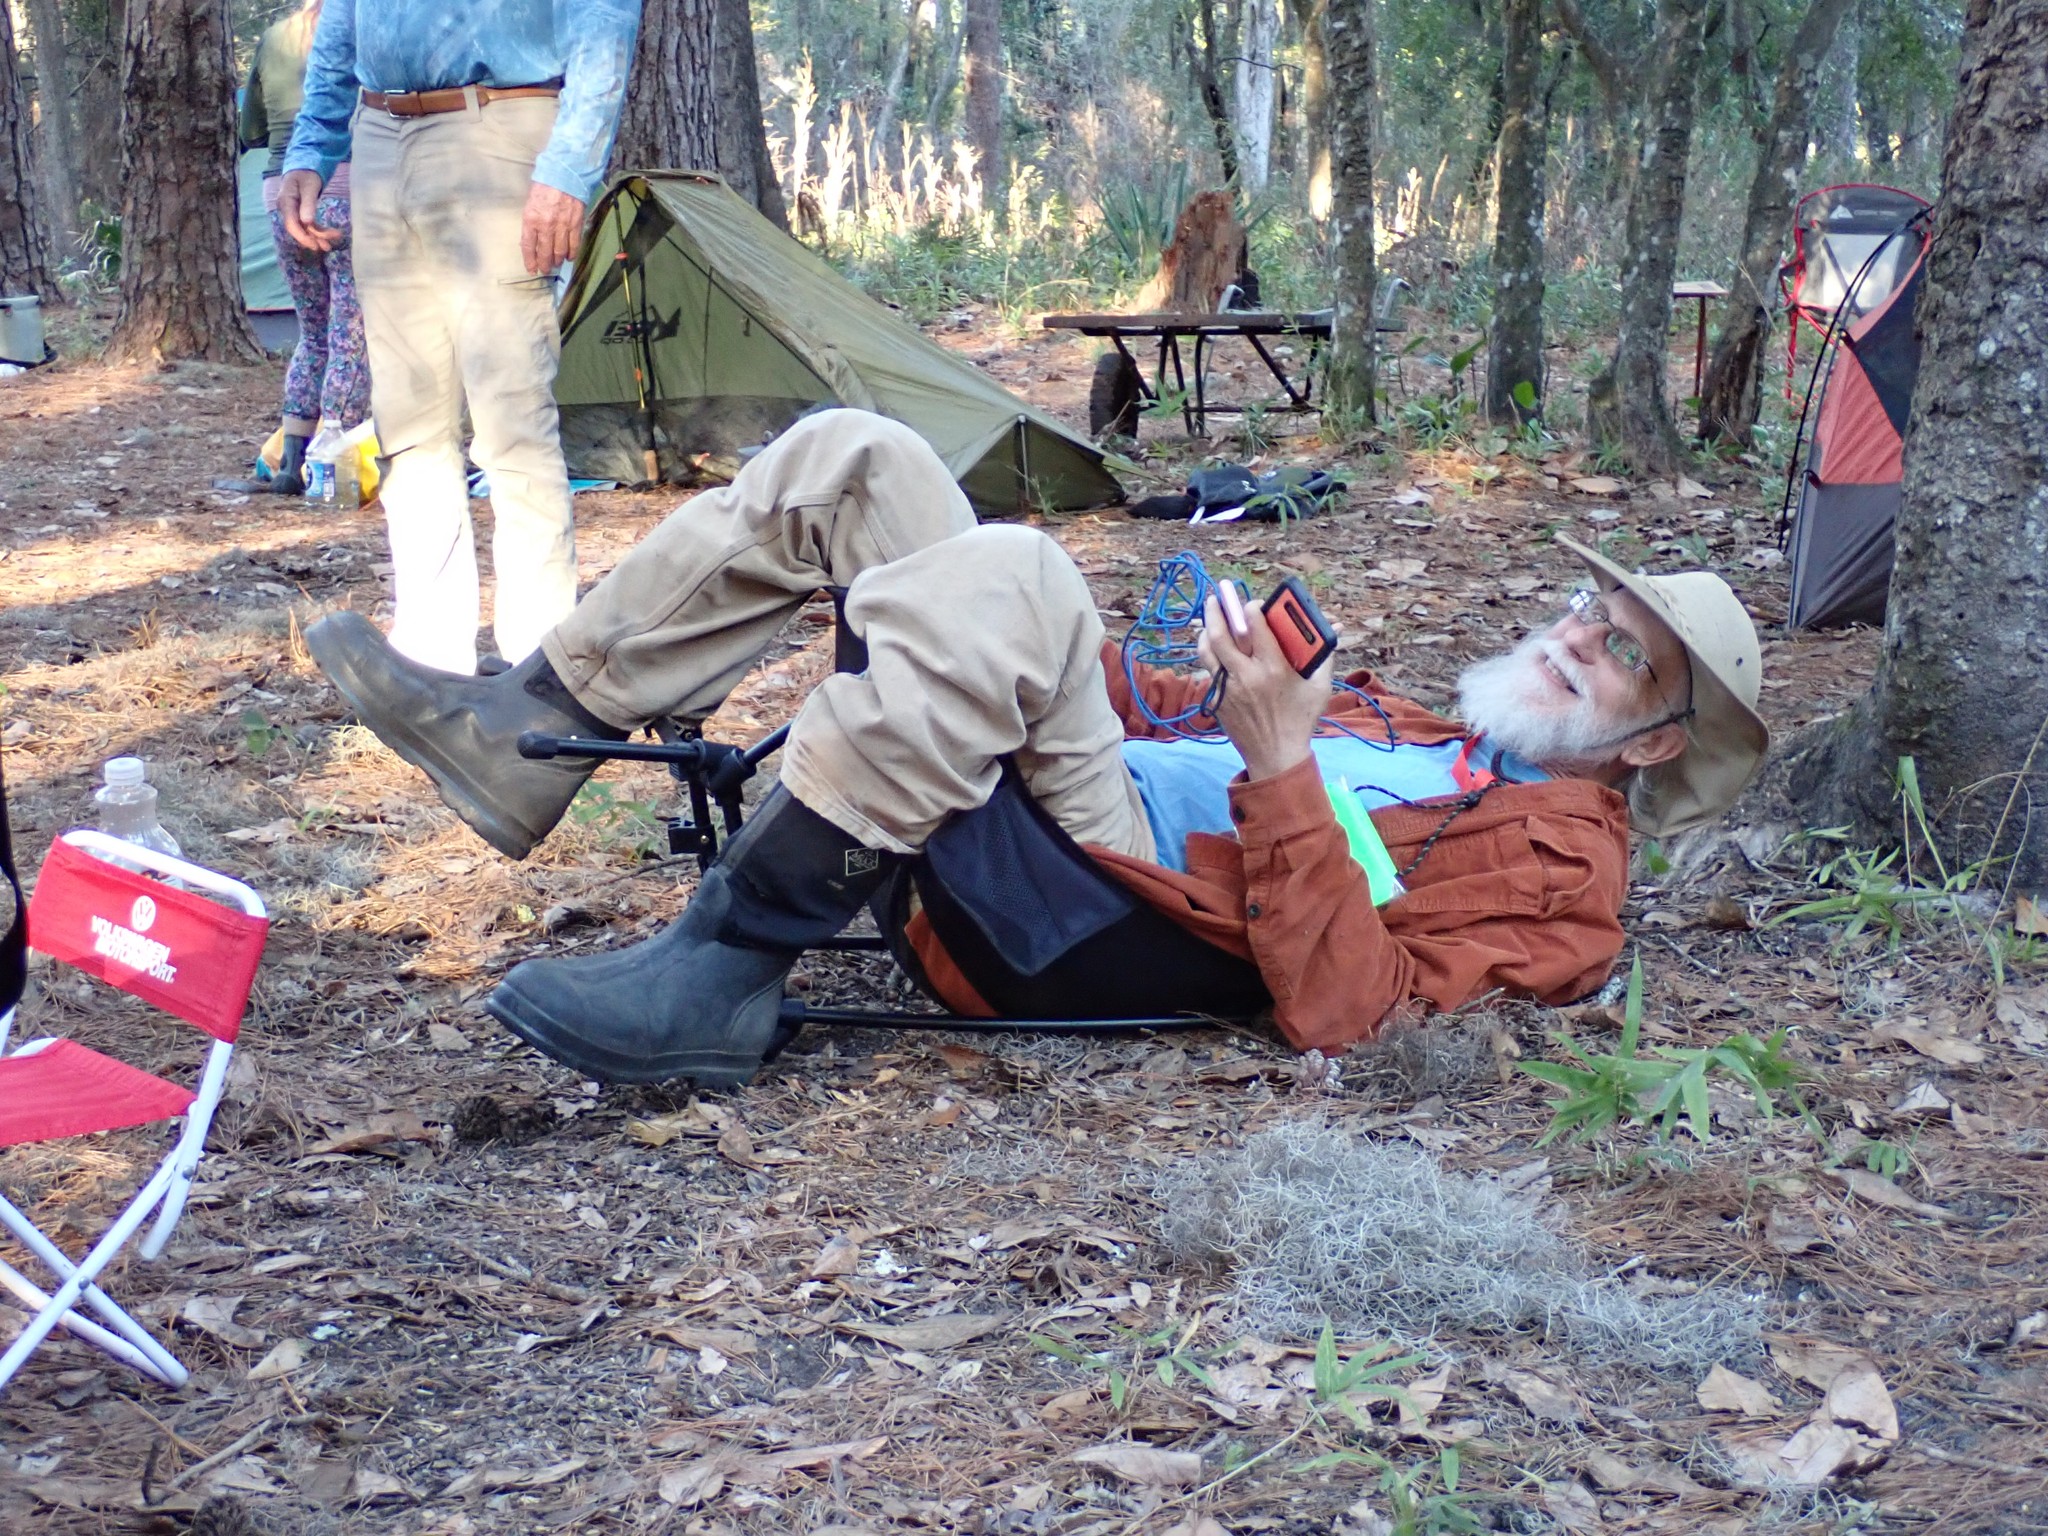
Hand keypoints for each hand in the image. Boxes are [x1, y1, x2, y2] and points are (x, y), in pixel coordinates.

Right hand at [280, 169, 340, 251]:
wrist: (305, 167)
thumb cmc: (306, 174)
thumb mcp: (309, 187)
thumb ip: (308, 203)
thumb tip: (307, 222)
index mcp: (286, 201)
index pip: (291, 224)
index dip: (302, 236)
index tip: (315, 245)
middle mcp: (287, 208)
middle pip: (298, 228)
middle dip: (312, 239)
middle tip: (327, 247)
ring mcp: (293, 211)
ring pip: (304, 228)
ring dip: (317, 237)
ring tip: (329, 246)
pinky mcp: (300, 212)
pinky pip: (308, 224)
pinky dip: (318, 230)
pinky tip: (329, 235)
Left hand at [521, 182, 585, 274]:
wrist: (565, 174)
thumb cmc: (545, 186)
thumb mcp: (531, 203)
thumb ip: (531, 222)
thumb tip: (533, 240)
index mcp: (531, 219)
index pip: (528, 246)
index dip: (530, 260)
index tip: (531, 269)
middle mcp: (546, 226)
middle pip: (545, 252)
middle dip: (545, 264)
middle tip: (545, 269)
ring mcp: (562, 226)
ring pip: (559, 252)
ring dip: (557, 260)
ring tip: (556, 264)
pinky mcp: (575, 225)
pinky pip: (574, 245)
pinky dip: (571, 253)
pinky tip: (569, 257)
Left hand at [1197, 594, 1336, 780]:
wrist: (1276, 755)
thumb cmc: (1301, 719)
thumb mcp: (1320, 687)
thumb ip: (1323, 654)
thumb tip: (1332, 626)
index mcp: (1274, 669)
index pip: (1256, 627)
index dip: (1252, 608)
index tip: (1252, 603)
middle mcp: (1247, 676)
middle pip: (1222, 634)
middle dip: (1218, 610)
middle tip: (1217, 596)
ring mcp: (1228, 688)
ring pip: (1208, 650)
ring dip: (1206, 628)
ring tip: (1210, 616)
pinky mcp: (1217, 699)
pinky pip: (1206, 669)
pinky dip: (1207, 653)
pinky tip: (1211, 644)